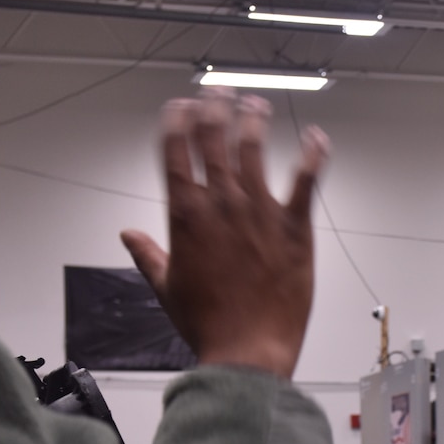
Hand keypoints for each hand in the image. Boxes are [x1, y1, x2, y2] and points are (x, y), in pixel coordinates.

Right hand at [120, 90, 330, 378]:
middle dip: (213, 109)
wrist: (247, 351)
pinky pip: (305, 181)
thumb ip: (147, 255)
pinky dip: (311, 155)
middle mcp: (222, 204)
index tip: (180, 106)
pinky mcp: (293, 227)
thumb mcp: (166, 288)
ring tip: (254, 104)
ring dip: (253, 121)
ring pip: (254, 149)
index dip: (177, 122)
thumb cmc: (208, 325)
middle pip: (214, 139)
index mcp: (186, 215)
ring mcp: (259, 212)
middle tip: (217, 92)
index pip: (176, 152)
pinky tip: (315, 137)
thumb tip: (128, 236)